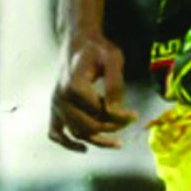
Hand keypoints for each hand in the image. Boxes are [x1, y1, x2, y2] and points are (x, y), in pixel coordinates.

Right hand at [49, 34, 131, 150]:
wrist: (78, 41)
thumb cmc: (97, 49)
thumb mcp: (113, 59)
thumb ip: (115, 86)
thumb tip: (115, 112)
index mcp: (74, 85)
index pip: (100, 112)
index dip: (120, 117)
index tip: (135, 114)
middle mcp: (61, 98)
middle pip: (89, 126)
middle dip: (112, 128)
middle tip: (129, 121)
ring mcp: (56, 105)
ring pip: (76, 133)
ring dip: (97, 141)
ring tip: (118, 143)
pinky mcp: (54, 108)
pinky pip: (56, 133)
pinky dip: (68, 144)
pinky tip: (84, 148)